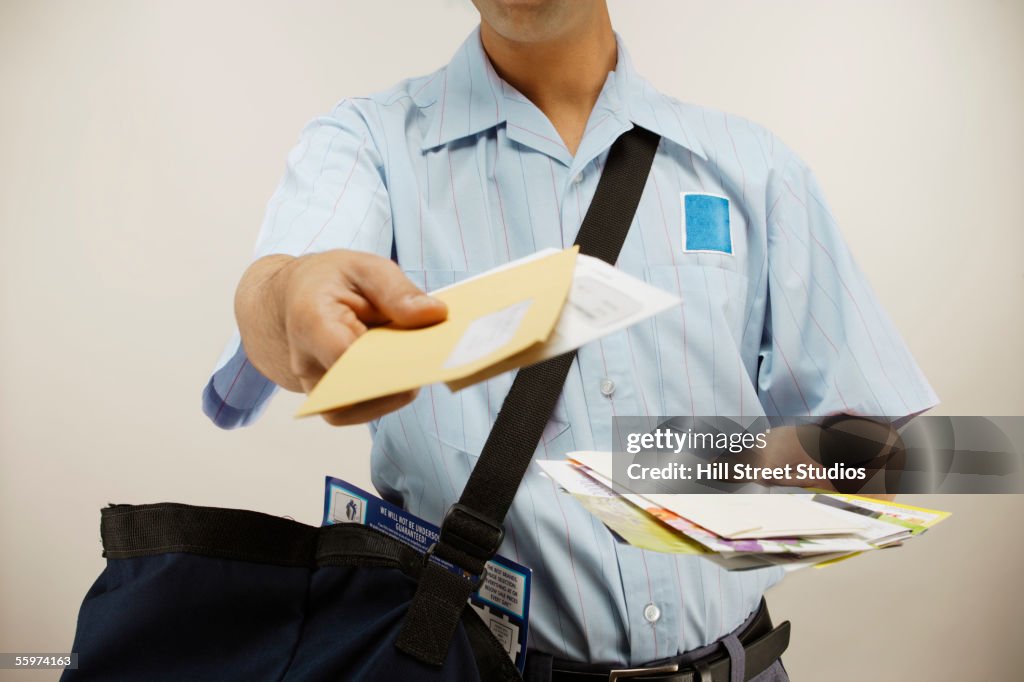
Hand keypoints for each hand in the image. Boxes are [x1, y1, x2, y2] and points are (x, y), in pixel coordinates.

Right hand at [234, 250, 446, 424]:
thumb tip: (436, 315)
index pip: (345, 353)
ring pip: (360, 406)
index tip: (423, 354)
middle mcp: (307, 362)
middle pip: (355, 387)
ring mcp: (317, 387)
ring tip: (428, 367)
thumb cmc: (332, 280)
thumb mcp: (365, 267)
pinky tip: (413, 375)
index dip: (386, 360)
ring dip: (398, 391)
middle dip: (399, 379)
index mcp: (311, 321)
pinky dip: (391, 395)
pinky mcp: (332, 400)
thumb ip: (397, 290)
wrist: (295, 297)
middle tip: (437, 364)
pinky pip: (362, 408)